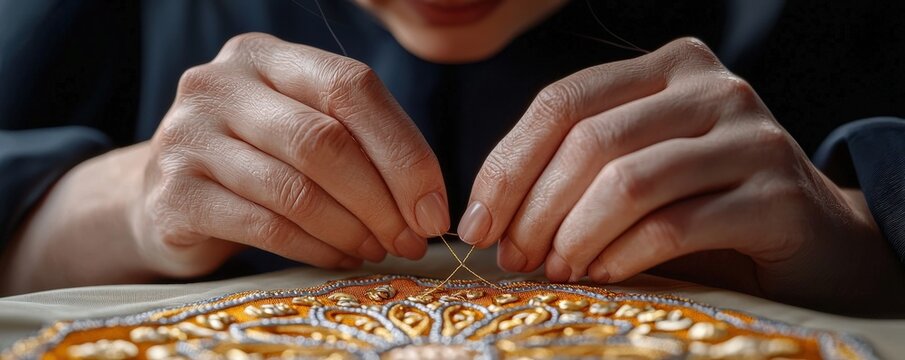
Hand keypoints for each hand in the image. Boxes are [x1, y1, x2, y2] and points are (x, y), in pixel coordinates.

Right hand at [135, 33, 450, 276]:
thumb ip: (359, 143)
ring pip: (296, 189)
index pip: (352, 87)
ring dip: (353, 230)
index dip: (403, 150)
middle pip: (325, 141)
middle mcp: (220, 84)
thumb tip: (428, 205)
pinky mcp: (173, 195)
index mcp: (265, 56)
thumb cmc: (256, 160)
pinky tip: (341, 258)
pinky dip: (316, 249)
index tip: (434, 207)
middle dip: (382, 200)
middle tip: (410, 240)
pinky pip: (266, 227)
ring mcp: (188, 136)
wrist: (164, 196)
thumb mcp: (301, 127)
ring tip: (379, 251)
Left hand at [460, 38, 904, 311]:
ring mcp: (750, 136)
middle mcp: (711, 87)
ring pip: (629, 181)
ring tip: (555, 270)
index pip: (563, 102)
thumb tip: (489, 215)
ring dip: (574, 235)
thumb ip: (579, 167)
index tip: (476, 224)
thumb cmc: (706, 205)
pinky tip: (602, 275)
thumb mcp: (640, 167)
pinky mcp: (777, 193)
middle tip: (514, 258)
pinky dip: (623, 255)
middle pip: (591, 141)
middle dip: (535, 208)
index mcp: (667, 67)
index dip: (508, 165)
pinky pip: (674, 225)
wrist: (813, 238)